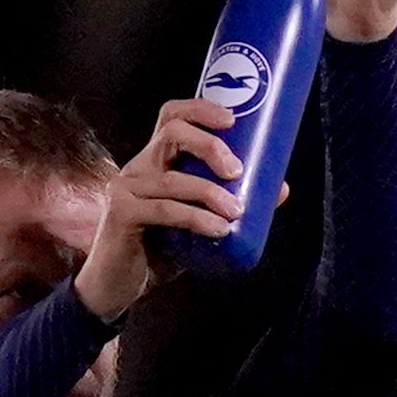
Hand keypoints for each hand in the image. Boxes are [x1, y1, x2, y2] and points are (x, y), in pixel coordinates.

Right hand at [75, 96, 250, 317]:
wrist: (115, 287)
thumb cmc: (158, 251)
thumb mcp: (198, 223)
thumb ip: (229, 205)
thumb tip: (281, 190)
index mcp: (155, 161)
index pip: (172, 116)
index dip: (201, 108)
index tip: (233, 119)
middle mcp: (138, 167)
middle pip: (172, 133)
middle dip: (210, 145)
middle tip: (238, 170)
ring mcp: (125, 189)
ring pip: (173, 179)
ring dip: (210, 193)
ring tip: (237, 211)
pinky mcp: (121, 214)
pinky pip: (164, 210)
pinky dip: (195, 218)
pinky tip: (218, 230)